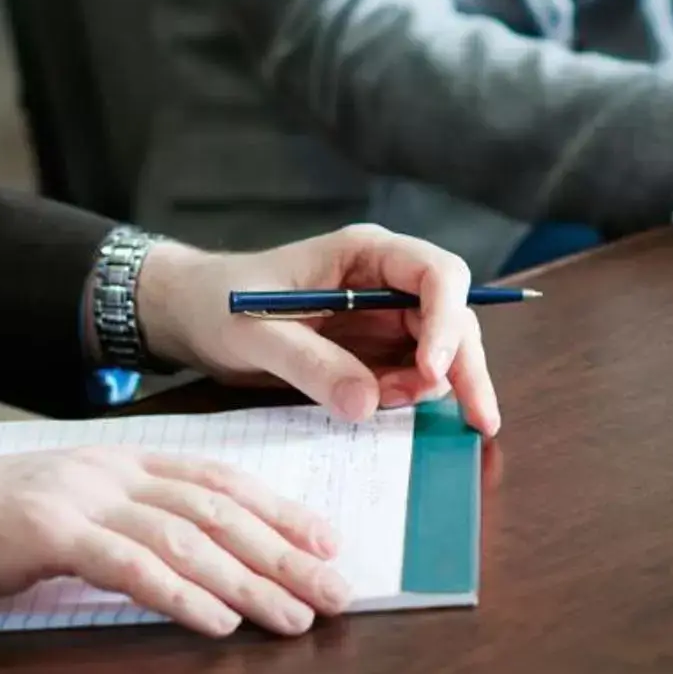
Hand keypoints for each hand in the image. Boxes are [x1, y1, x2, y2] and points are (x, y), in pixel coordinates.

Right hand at [0, 450, 350, 637]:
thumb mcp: (75, 511)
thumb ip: (133, 523)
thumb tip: (202, 560)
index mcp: (126, 460)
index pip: (223, 481)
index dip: (283, 510)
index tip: (330, 543)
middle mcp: (114, 471)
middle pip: (221, 512)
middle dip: (287, 554)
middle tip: (338, 591)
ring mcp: (83, 497)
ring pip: (188, 539)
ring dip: (250, 581)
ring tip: (294, 617)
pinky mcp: (49, 532)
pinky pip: (131, 565)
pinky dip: (182, 594)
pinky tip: (219, 622)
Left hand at [136, 226, 501, 434]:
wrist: (190, 317)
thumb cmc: (216, 305)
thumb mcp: (256, 334)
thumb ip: (311, 364)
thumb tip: (369, 402)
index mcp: (365, 253)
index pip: (435, 274)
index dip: (445, 321)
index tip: (431, 370)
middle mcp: (386, 280)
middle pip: (452, 316)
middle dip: (465, 366)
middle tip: (481, 420)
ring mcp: (384, 315)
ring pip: (441, 349)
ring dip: (434, 386)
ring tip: (396, 409)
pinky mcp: (374, 348)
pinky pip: (411, 373)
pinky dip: (411, 397)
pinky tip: (388, 410)